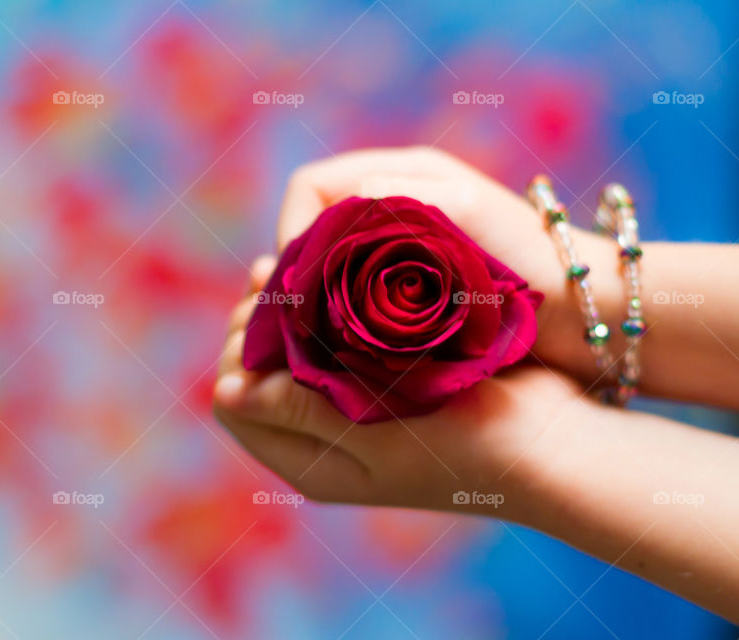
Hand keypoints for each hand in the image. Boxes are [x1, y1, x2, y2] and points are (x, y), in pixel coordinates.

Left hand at [213, 256, 595, 515]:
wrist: (548, 445)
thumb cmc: (468, 449)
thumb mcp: (378, 441)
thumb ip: (302, 416)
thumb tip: (225, 391)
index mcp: (309, 462)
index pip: (233, 401)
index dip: (235, 352)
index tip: (261, 309)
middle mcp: (319, 440)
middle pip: (254, 370)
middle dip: (259, 322)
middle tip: (280, 276)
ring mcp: (348, 410)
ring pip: (289, 350)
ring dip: (290, 310)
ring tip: (305, 267)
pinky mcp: (379, 381)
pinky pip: (329, 341)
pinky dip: (324, 311)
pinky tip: (338, 278)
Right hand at [275, 146, 621, 384]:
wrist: (586, 306)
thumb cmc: (533, 255)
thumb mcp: (465, 212)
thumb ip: (398, 202)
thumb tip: (332, 219)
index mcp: (402, 173)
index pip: (309, 186)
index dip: (292, 229)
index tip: (298, 280)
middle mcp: (393, 203)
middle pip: (313, 227)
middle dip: (300, 268)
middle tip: (301, 316)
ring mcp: (400, 246)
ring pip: (329, 264)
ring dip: (319, 295)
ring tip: (318, 333)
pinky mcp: (410, 286)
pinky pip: (352, 292)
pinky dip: (341, 313)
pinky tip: (346, 341)